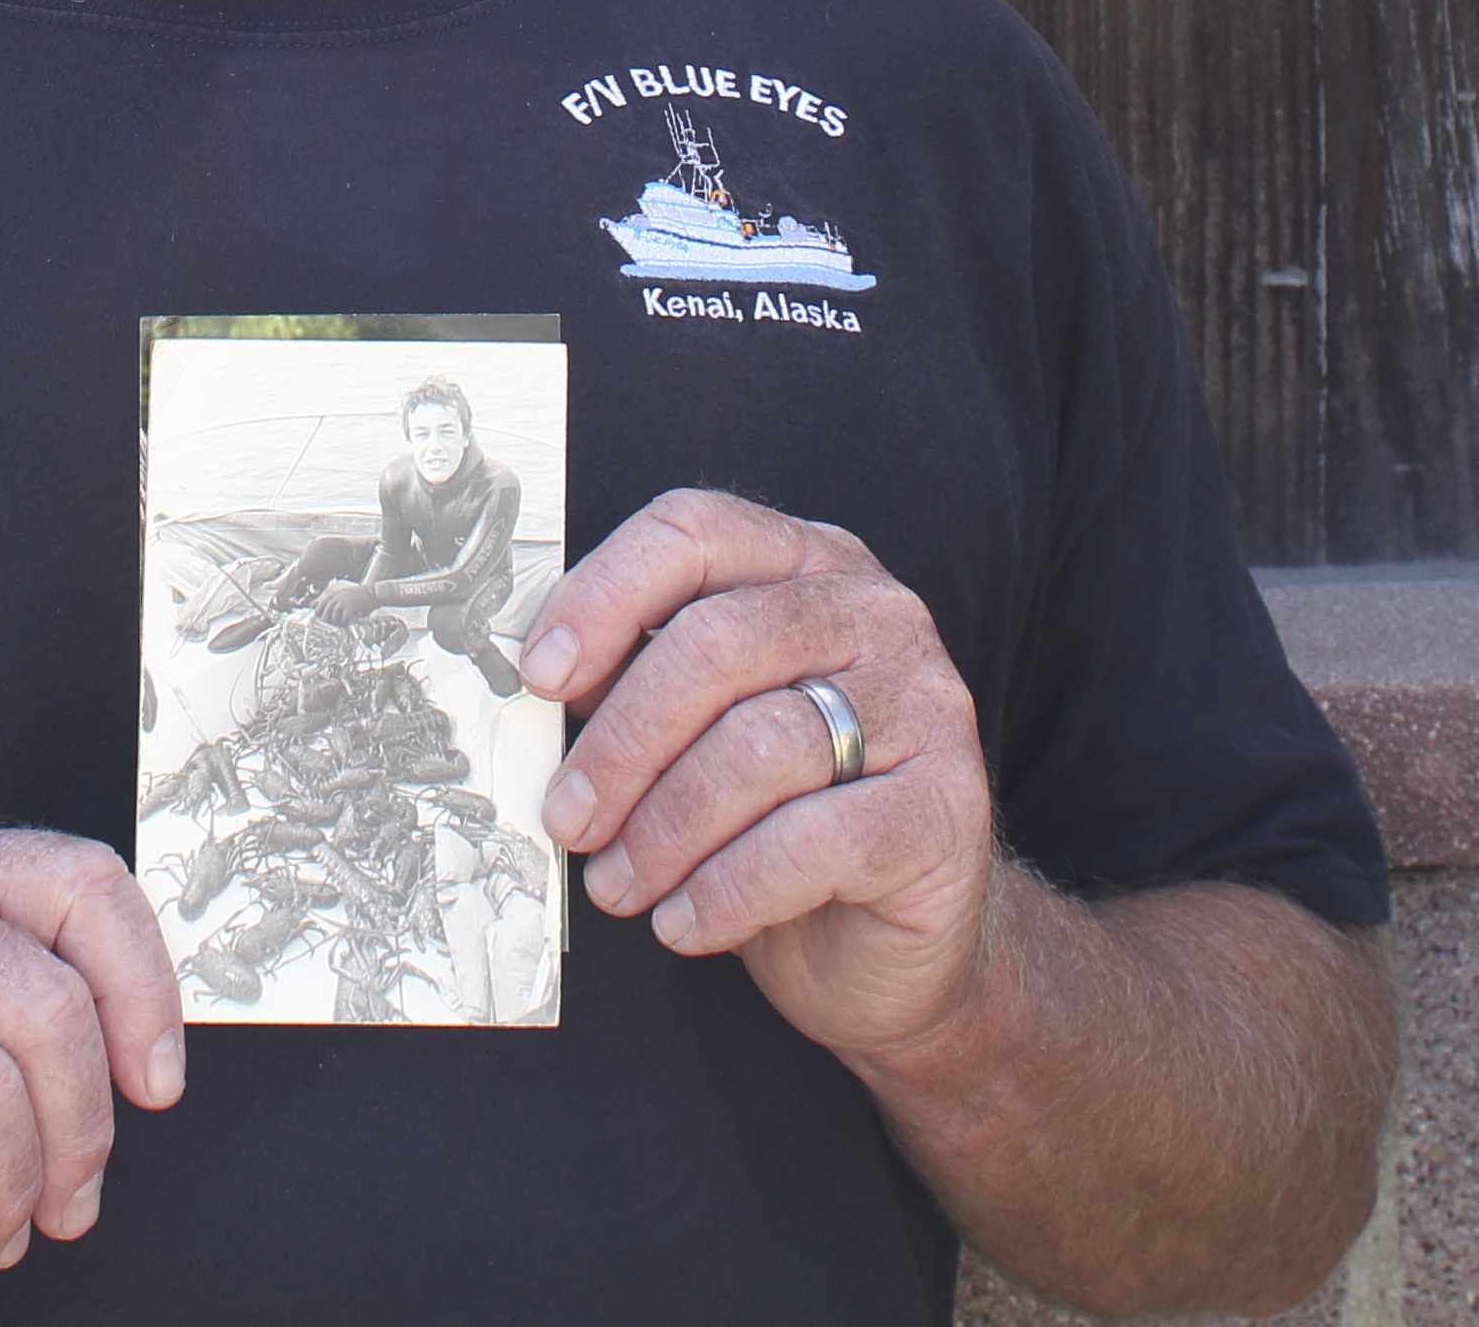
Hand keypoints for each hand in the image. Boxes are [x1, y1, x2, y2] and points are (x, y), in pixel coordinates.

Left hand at [316, 582, 378, 624]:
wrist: (373, 593)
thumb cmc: (357, 596)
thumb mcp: (342, 594)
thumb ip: (329, 600)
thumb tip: (312, 604)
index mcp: (334, 594)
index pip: (320, 605)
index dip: (319, 614)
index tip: (322, 619)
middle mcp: (337, 598)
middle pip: (325, 613)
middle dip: (328, 621)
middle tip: (333, 625)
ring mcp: (344, 603)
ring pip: (333, 618)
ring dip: (337, 623)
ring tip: (342, 625)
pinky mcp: (350, 609)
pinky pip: (343, 620)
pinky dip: (344, 623)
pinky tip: (348, 624)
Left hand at [519, 491, 993, 1059]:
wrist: (893, 948)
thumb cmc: (775, 825)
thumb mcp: (697, 735)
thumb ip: (634, 685)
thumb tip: (533, 678)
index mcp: (808, 567)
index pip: (695, 530)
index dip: (604, 595)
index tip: (540, 677)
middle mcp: (877, 617)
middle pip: (716, 643)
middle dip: (621, 742)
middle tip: (568, 818)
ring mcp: (926, 708)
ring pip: (759, 746)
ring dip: (662, 830)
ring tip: (618, 885)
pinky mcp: (945, 811)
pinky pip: (812, 842)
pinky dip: (726, 891)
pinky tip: (685, 922)